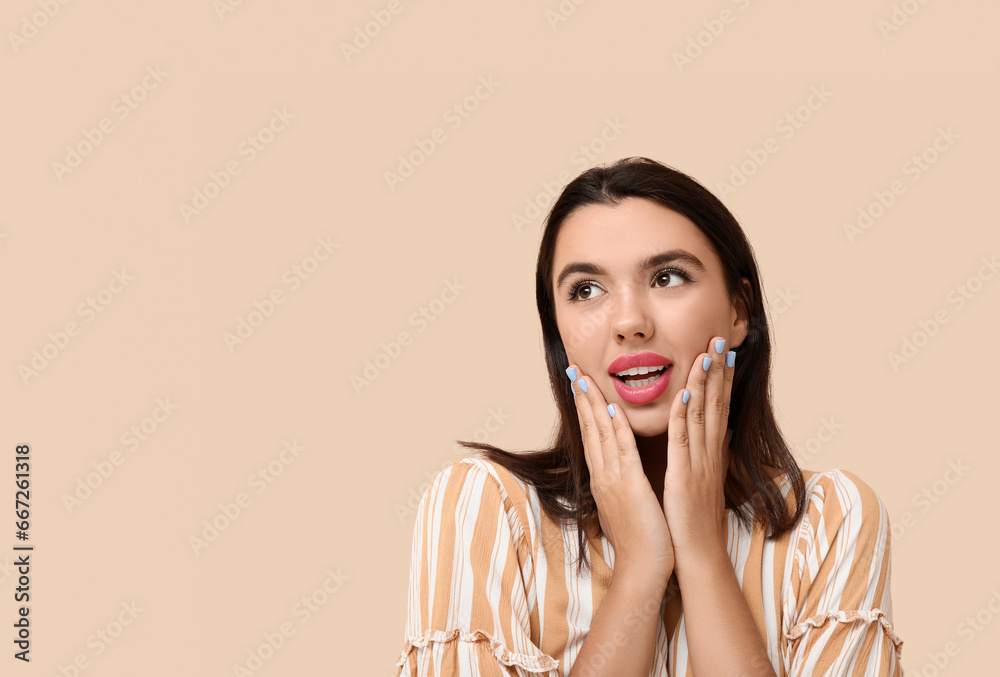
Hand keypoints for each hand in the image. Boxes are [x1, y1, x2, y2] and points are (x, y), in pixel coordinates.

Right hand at [567, 365, 673, 586]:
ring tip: (585, 378)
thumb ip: (625, 484)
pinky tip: (612, 407)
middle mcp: (603, 476)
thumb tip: (626, 471)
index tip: (582, 386)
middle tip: (574, 370)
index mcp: (605, 479)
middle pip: (589, 429)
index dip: (586, 410)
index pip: (592, 437)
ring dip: (593, 403)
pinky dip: (616, 427)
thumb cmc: (642, 540)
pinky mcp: (630, 487)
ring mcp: (613, 480)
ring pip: (600, 434)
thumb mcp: (628, 505)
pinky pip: (622, 451)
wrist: (644, 569)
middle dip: (582, 398)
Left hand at [662, 336, 734, 576]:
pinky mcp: (684, 475)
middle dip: (718, 368)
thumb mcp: (705, 477)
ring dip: (704, 381)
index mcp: (713, 451)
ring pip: (702, 414)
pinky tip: (685, 392)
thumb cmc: (695, 517)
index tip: (723, 349)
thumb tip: (720, 430)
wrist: (697, 552)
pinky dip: (684, 415)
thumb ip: (710, 452)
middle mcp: (710, 452)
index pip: (719, 406)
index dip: (722, 377)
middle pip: (716, 402)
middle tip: (719, 337)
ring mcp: (699, 462)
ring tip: (706, 352)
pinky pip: (684, 440)